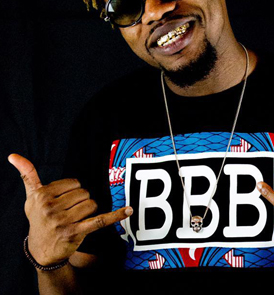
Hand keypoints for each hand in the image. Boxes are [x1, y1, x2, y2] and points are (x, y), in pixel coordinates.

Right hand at [9, 154, 132, 266]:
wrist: (41, 250)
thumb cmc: (38, 218)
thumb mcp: (31, 197)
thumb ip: (27, 174)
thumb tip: (13, 155)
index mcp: (42, 195)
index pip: (75, 183)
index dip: (74, 191)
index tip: (64, 201)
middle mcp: (51, 208)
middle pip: (84, 193)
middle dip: (82, 201)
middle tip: (70, 212)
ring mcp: (63, 222)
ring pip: (92, 204)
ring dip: (90, 210)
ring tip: (77, 219)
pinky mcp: (76, 233)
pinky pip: (100, 220)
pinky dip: (116, 215)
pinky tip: (128, 210)